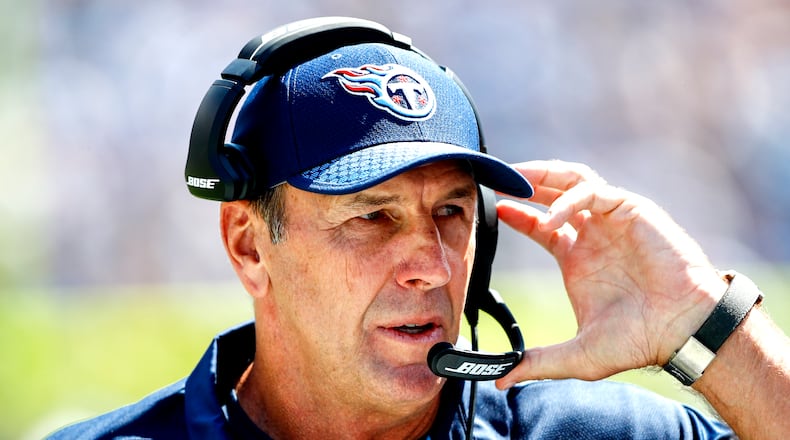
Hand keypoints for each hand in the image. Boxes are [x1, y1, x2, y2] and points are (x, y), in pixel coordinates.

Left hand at [495, 160, 727, 387]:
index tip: (494, 209)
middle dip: (526, 183)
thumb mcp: (578, 355)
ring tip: (517, 181)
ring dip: (544, 176)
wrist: (682, 331)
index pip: (540, 224)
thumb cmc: (637, 340)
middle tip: (497, 180)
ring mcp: (611, 220)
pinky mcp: (631, 210)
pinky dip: (570, 199)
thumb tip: (500, 382)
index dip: (517, 214)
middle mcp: (592, 234)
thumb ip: (538, 363)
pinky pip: (595, 192)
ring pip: (574, 180)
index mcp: (577, 258)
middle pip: (553, 192)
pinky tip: (552, 219)